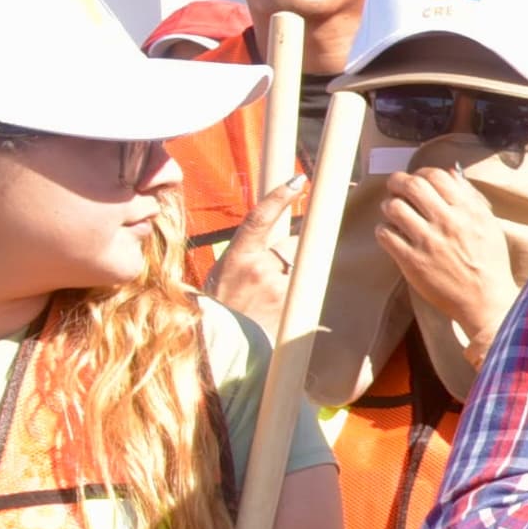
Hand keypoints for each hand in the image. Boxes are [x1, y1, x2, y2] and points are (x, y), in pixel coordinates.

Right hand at [203, 170, 307, 332]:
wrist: (222, 347)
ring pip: (302, 266)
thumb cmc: (220, 307)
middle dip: (292, 251)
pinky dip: (300, 291)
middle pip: (293, 244)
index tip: (297, 181)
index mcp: (236, 257)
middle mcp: (260, 269)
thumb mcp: (222, 273)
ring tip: (270, 295)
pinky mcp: (295, 306)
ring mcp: (280, 288)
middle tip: (275, 266)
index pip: (260, 219)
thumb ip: (247, 253)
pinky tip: (281, 305)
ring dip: (295, 274)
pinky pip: (307, 288)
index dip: (279, 197)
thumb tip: (274, 234)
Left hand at [376, 164, 506, 335]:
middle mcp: (447, 222)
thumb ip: (470, 198)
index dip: (421, 173)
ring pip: (394, 207)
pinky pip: (385, 234)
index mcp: (467, 211)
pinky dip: (384, 230)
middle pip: (411, 186)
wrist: (486, 300)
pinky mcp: (411, 261)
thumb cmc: (490, 263)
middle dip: (398, 182)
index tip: (418, 179)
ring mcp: (427, 242)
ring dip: (389, 206)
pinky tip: (392, 234)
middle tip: (396, 188)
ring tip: (394, 212)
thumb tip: (451, 174)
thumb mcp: (488, 225)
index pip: (436, 176)